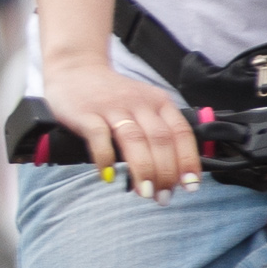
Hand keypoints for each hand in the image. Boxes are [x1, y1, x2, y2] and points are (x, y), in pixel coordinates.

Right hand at [33, 48, 199, 197]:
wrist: (75, 70)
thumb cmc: (112, 96)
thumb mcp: (144, 105)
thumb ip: (160, 132)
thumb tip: (176, 172)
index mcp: (158, 102)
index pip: (181, 133)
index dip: (188, 160)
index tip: (190, 184)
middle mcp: (139, 103)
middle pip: (160, 140)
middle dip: (166, 173)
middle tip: (164, 197)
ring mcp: (112, 107)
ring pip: (134, 140)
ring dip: (143, 169)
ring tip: (146, 193)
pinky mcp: (86, 113)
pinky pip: (99, 137)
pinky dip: (105, 159)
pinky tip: (109, 176)